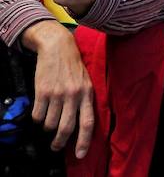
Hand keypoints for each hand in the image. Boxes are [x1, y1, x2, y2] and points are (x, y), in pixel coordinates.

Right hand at [20, 20, 93, 157]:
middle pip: (66, 128)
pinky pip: (38, 115)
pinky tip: (41, 111)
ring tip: (48, 121)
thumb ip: (84, 100)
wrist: (58, 46)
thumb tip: (81, 125)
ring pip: (50, 124)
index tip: (79, 155)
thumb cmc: (73, 66)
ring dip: (47, 127)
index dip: (83, 141)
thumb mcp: (86, 81)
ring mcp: (57, 94)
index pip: (88, 122)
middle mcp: (73, 95)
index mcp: (87, 93)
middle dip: (60, 142)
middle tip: (56, 147)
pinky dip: (38, 118)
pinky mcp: (43, 91)